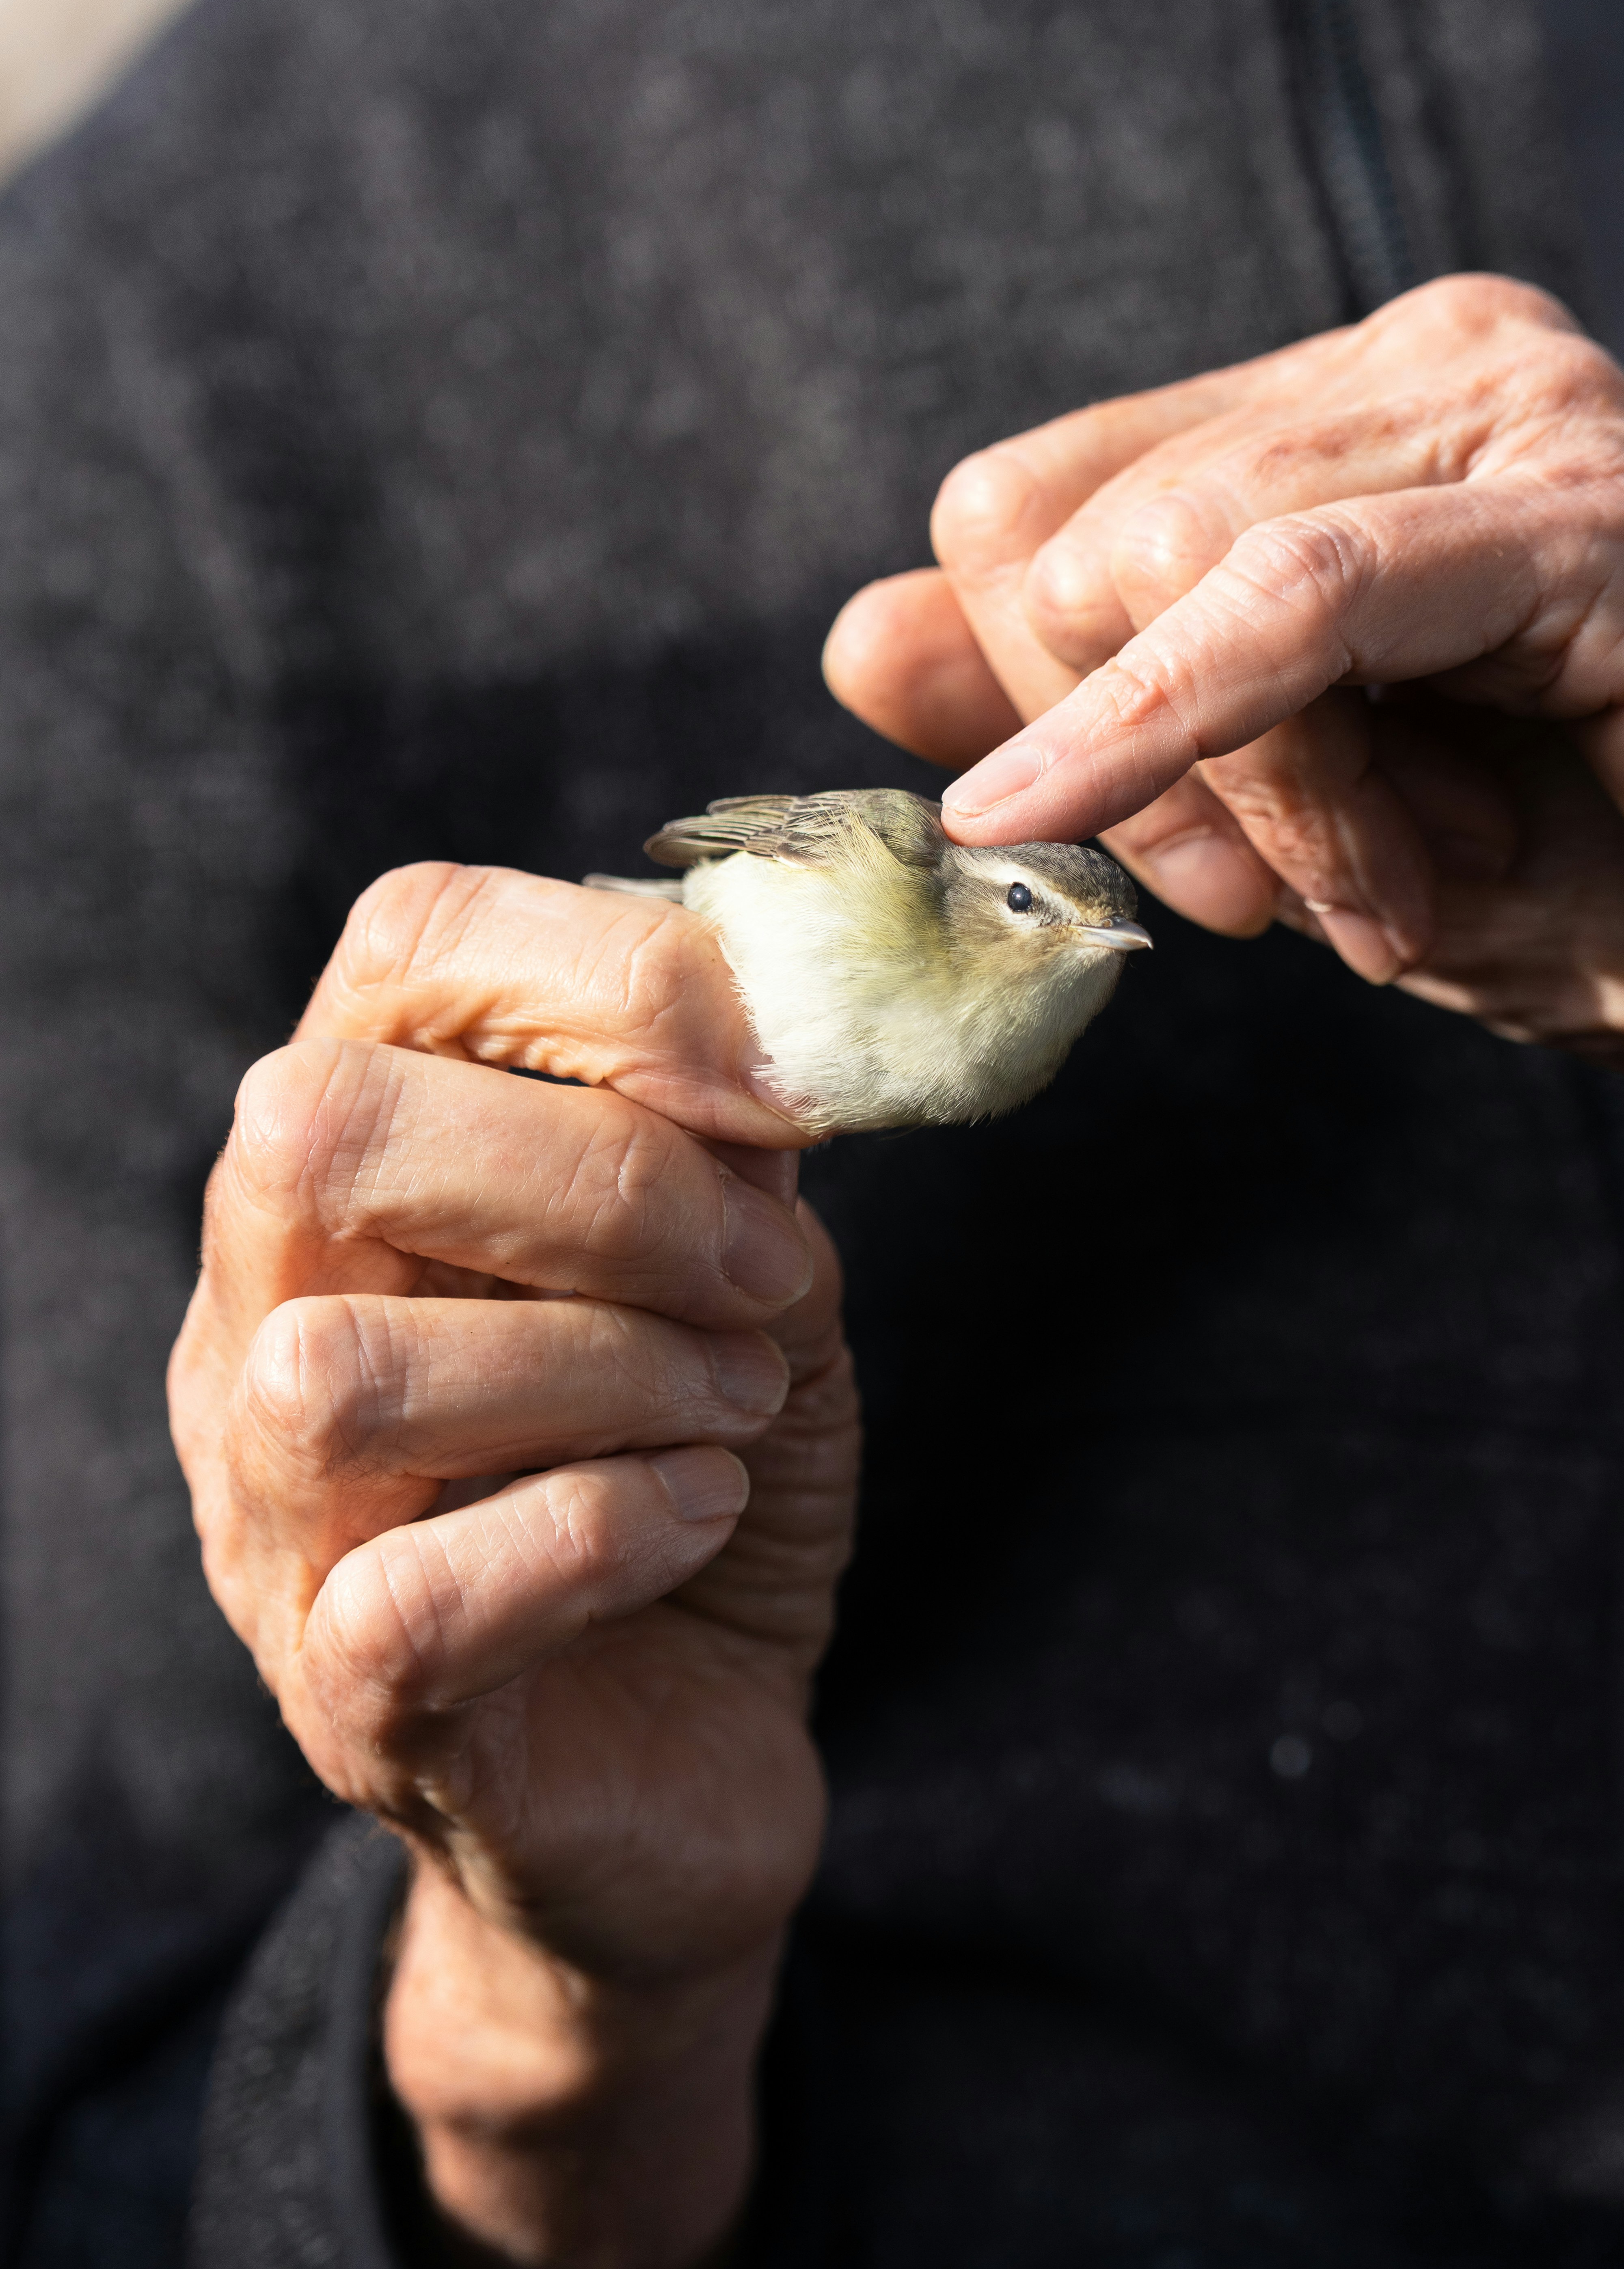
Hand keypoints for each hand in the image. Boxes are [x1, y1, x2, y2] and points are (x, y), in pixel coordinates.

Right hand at [168, 863, 859, 2266]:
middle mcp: (261, 1312)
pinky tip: (695, 1514)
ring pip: (342, 1373)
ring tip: (731, 1402)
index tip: (775, 1087)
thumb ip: (739, 1152)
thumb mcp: (750, 1272)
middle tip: (758, 1275)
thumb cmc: (702, 1463)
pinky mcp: (348, 1699)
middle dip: (602, 1181)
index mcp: (366, 1161)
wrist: (698, 1744)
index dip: (607, 970)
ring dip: (605, 1367)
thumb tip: (773, 1053)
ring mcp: (276, 1515)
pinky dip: (610, 1533)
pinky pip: (420, 1596)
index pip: (407, 943)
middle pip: (324, 1131)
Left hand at [825, 275, 1623, 1049]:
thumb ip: (1059, 703)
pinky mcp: (1575, 507)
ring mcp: (1503, 408)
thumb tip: (864, 637)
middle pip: (1064, 537)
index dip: (1038, 717)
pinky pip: (1294, 597)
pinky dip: (1202, 732)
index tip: (1170, 867)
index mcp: (1326, 422)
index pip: (1028, 516)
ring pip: (1166, 567)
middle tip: (1265, 900)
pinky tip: (1244, 869)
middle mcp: (1412, 371)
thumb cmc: (1560, 869)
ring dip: (1239, 796)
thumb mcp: (1266, 805)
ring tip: (1392, 894)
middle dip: (1118, 765)